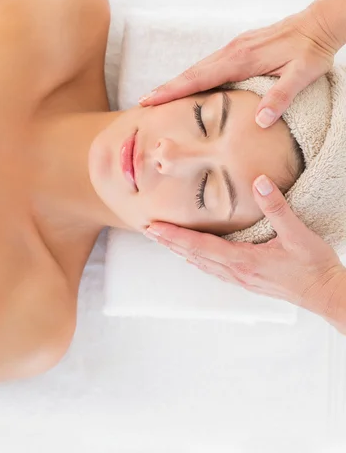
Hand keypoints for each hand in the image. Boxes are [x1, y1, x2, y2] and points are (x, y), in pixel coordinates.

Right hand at [139, 4, 338, 127]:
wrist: (318, 22)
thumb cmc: (311, 50)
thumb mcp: (302, 75)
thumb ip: (280, 97)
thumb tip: (260, 121)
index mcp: (242, 59)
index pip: (199, 78)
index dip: (173, 90)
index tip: (150, 100)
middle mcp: (233, 51)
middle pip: (192, 72)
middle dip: (167, 87)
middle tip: (143, 102)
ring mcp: (235, 46)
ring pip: (199, 67)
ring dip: (178, 81)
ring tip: (160, 96)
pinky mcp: (240, 46)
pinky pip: (210, 63)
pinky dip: (194, 75)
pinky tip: (190, 84)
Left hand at [143, 175, 345, 318]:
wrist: (327, 295)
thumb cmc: (314, 267)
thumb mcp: (298, 234)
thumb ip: (277, 207)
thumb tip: (259, 182)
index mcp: (244, 260)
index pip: (199, 246)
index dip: (174, 236)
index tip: (153, 228)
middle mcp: (237, 272)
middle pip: (194, 256)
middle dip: (170, 243)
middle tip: (148, 231)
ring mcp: (242, 279)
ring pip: (203, 264)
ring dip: (181, 251)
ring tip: (165, 241)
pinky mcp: (249, 280)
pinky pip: (215, 269)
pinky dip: (199, 260)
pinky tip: (197, 257)